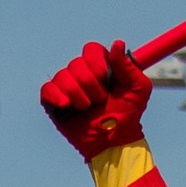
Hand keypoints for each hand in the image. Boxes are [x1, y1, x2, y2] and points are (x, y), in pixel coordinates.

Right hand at [39, 36, 154, 162]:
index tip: (103, 75)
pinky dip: (56, 95)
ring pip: (62, 76)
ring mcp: (68, 87)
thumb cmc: (128, 116)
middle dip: (89, 83)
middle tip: (100, 100)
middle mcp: (83, 74)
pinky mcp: (55, 101)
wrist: (113, 143)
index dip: (94, 60)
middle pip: (76, 63)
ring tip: (88, 109)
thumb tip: (117, 44)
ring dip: (78, 94)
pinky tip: (67, 105)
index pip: (91, 49)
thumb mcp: (138, 90)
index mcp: (101, 67)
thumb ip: (128, 66)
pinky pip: (48, 89)